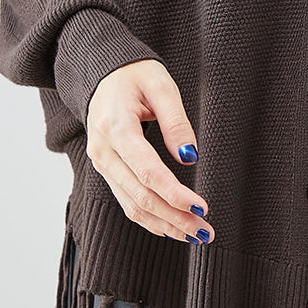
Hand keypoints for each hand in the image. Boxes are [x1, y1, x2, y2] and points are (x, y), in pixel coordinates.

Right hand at [85, 59, 214, 245]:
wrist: (103, 73)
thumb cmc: (135, 75)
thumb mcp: (161, 86)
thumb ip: (176, 122)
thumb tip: (189, 157)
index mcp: (116, 127)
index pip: (148, 171)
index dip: (175, 194)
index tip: (201, 206)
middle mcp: (103, 150)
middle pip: (140, 195)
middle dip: (175, 216)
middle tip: (205, 230)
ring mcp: (102, 162)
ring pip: (132, 205)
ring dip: (164, 224)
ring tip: (194, 234)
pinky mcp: (107, 169)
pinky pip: (126, 200)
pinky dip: (149, 219)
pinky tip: (171, 227)